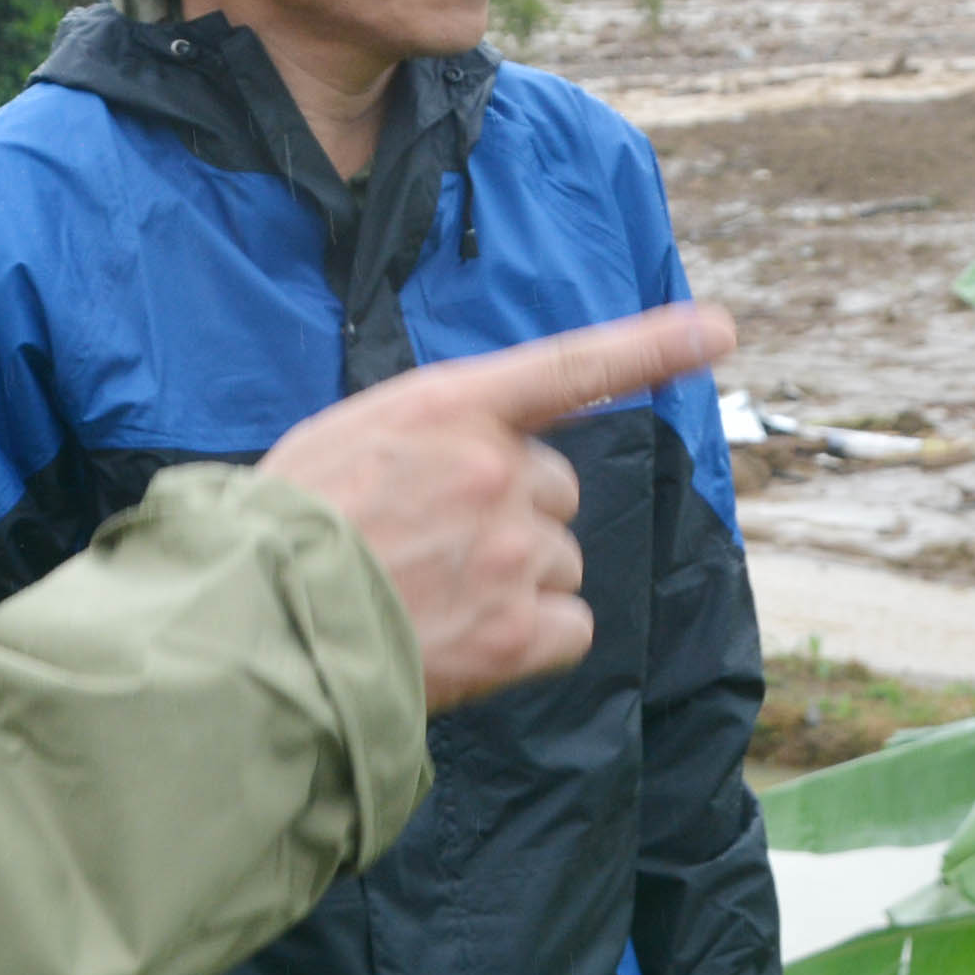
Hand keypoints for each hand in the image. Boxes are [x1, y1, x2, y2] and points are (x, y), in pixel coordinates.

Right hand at [260, 304, 734, 708]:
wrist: (254, 626)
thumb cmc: (282, 531)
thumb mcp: (346, 438)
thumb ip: (426, 438)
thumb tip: (468, 468)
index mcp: (449, 406)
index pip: (570, 365)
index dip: (652, 344)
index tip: (721, 330)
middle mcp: (496, 468)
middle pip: (555, 490)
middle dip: (513, 516)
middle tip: (434, 546)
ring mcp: (515, 550)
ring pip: (560, 561)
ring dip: (517, 581)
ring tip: (434, 600)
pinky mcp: (521, 630)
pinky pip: (569, 627)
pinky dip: (532, 640)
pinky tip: (471, 644)